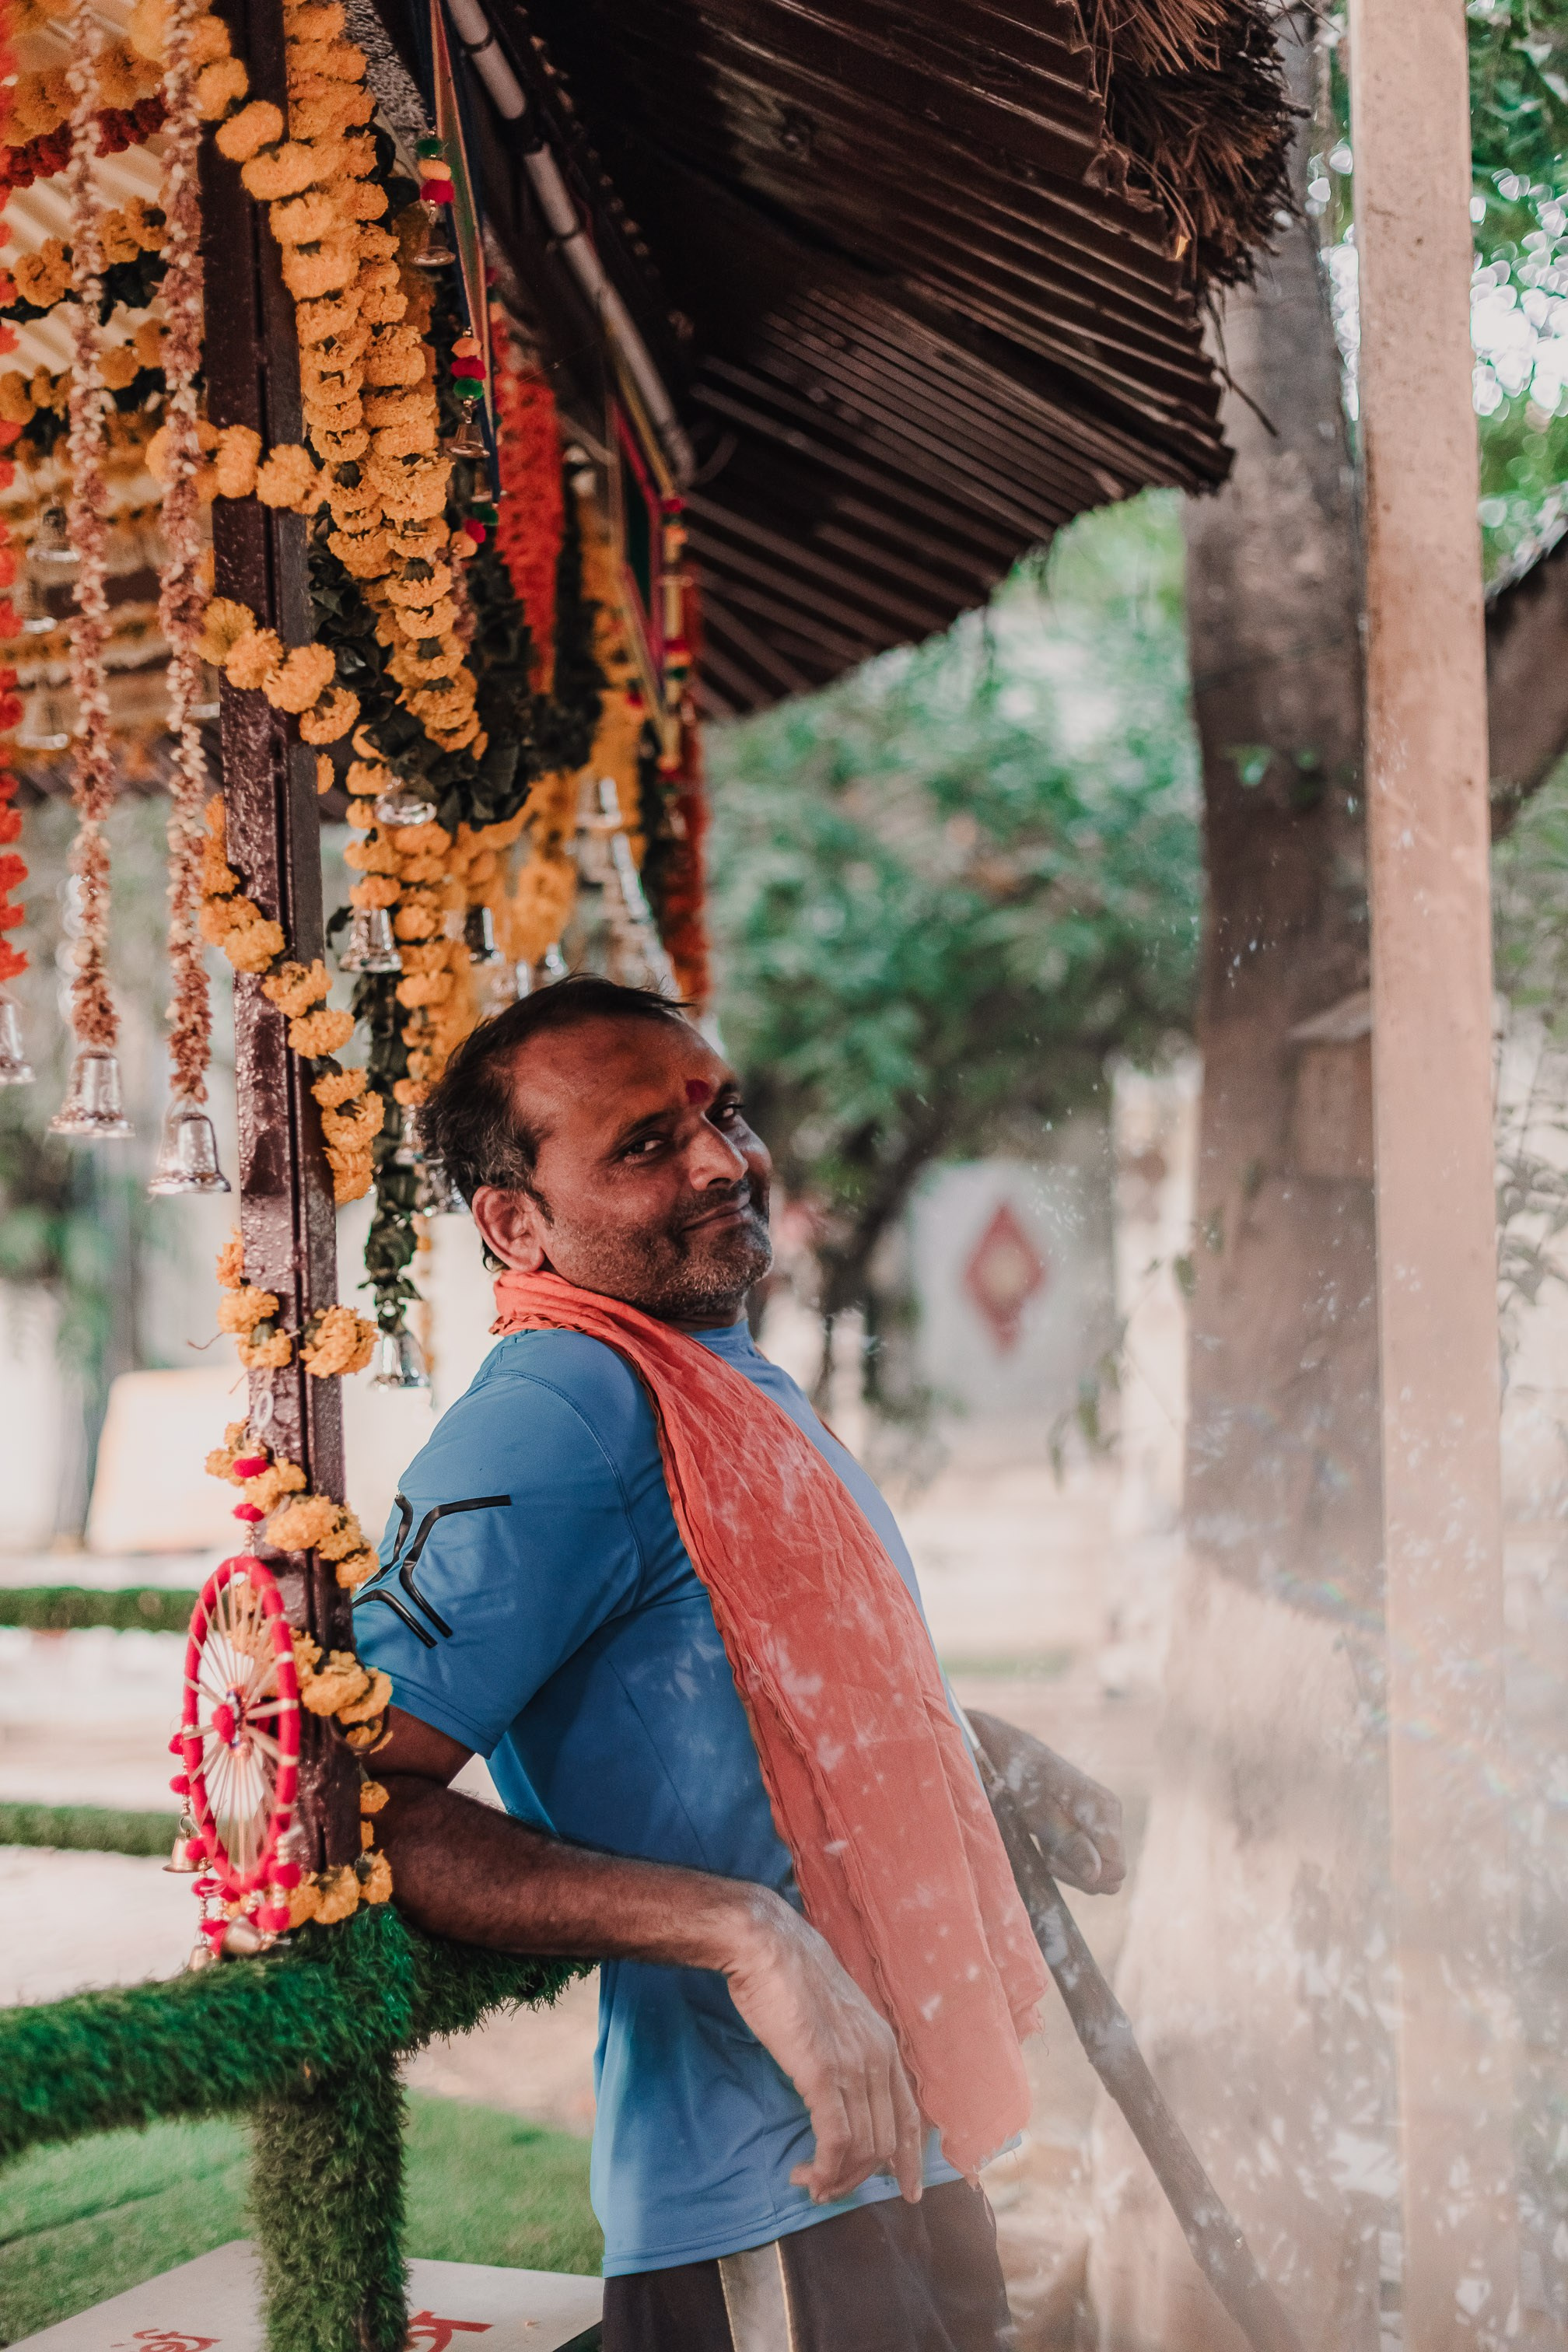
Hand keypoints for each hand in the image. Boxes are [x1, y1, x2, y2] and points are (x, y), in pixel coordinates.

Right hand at [722, 1889, 925, 2206]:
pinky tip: (806, 2175)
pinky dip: (824, 2168)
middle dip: (857, 2176)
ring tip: (809, 2183)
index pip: (910, 2117)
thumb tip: (837, 2085)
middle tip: (825, 2189)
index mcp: (884, 2043)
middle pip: (884, 2141)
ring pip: (862, 2147)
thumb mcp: (834, 2015)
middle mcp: (878, 2057)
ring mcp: (854, 2064)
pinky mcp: (823, 2072)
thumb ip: (845, 2048)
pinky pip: (836, 2138)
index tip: (908, 2191)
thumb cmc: (790, 1977)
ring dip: (836, 2177)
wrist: (768, 1945)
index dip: (910, 2160)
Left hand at [967, 1711, 1125, 1894]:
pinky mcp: (1098, 1824)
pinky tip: (1053, 1842)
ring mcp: (1107, 1820)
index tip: (1056, 1862)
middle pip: (1110, 1873)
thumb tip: (1096, 1876)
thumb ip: (1072, 1848)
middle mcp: (1112, 1816)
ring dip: (1072, 1866)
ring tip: (1048, 1844)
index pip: (1116, 1869)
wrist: (1022, 1760)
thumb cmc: (1030, 1787)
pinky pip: (1093, 1857)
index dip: (1087, 1877)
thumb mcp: (1045, 1820)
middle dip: (1078, 1873)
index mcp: (1104, 1812)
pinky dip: (1072, 1857)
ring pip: (1101, 1868)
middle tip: (1049, 1854)